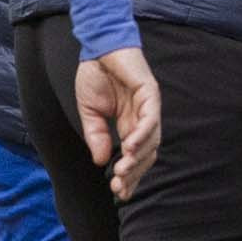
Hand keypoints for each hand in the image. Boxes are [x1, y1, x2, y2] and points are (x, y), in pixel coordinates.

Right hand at [79, 47, 162, 202]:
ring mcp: (149, 106)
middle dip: (134, 172)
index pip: (135, 156)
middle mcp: (143, 118)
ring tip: (122, 171)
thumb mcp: (89, 112)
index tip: (118, 192)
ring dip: (137, 157)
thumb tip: (101, 161)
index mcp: (130, 124)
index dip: (129, 175)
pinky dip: (142, 134)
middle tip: (118, 187)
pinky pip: (150, 118)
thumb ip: (96, 136)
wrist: (97, 48)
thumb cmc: (96, 76)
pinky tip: (130, 148)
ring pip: (151, 139)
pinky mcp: (150, 93)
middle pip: (147, 153)